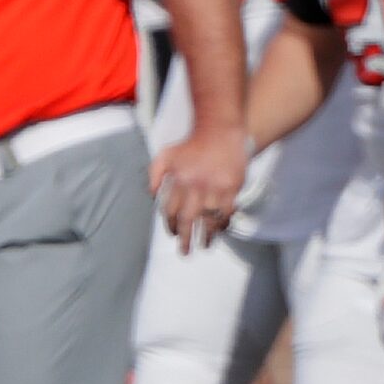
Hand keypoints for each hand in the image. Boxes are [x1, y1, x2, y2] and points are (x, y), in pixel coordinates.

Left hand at [151, 127, 247, 252]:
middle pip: (188, 220)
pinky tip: (221, 230)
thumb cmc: (192, 143)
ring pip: (209, 219)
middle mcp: (195, 187)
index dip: (170, 225)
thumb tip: (152, 196)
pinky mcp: (232, 188)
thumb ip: (154, 174)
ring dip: (206, 236)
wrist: (219, 130)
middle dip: (185, 239)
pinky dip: (224, 223)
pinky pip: (227, 212)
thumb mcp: (166, 155)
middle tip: (184, 253)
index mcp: (178, 181)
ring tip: (205, 246)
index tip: (172, 234)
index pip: (171, 210)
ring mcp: (215, 188)